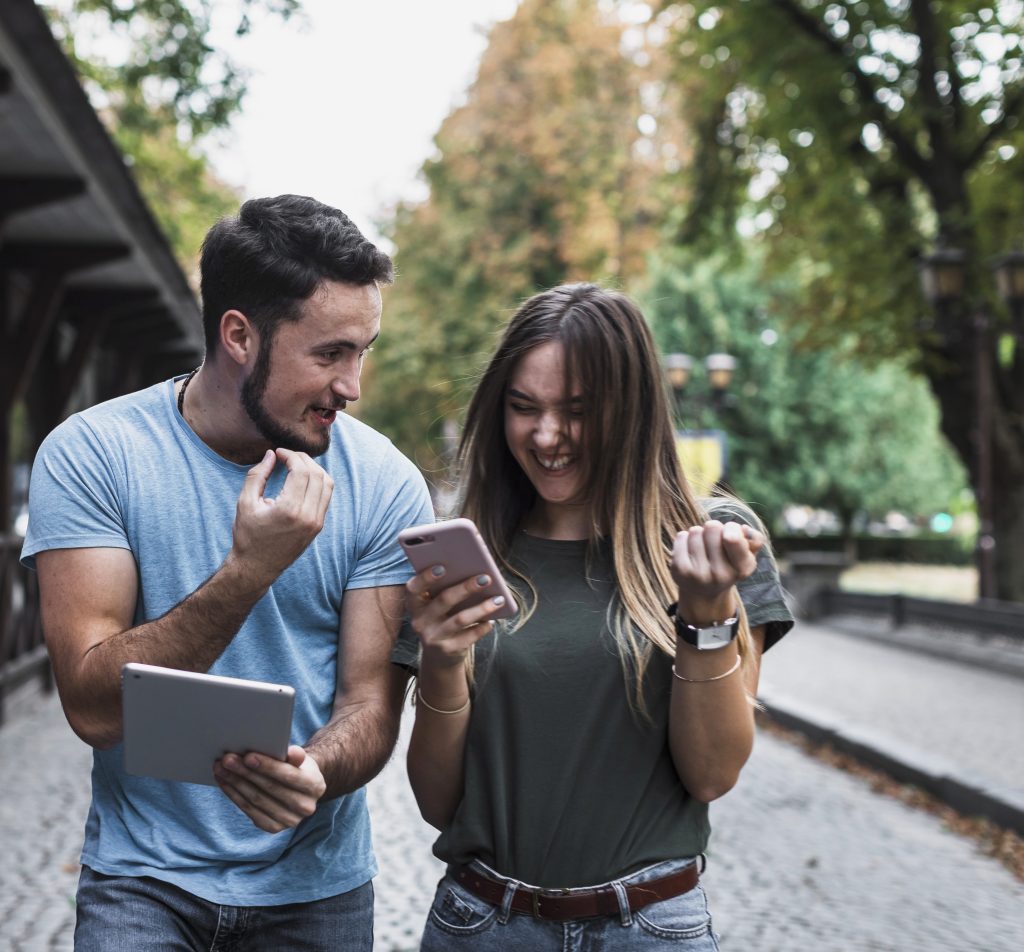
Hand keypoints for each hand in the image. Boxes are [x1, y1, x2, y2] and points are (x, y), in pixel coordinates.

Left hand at [214, 745, 326, 833]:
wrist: (298, 788)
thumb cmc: (295, 767)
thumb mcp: (299, 758)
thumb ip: (296, 755)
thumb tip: (293, 752)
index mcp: (315, 786)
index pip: (288, 775)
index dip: (267, 766)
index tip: (247, 756)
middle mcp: (305, 807)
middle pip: (268, 788)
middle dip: (245, 773)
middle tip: (226, 760)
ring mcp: (290, 820)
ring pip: (256, 800)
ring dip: (234, 783)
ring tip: (220, 769)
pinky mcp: (273, 827)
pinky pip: (249, 811)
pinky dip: (234, 795)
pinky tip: (225, 782)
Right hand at [230, 448, 333, 584]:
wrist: (257, 567)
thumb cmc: (247, 536)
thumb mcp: (245, 503)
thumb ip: (257, 475)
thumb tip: (271, 454)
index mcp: (290, 510)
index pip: (301, 471)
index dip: (291, 455)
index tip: (278, 452)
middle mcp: (308, 516)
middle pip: (317, 474)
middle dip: (303, 459)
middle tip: (287, 455)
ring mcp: (317, 522)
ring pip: (327, 484)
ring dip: (314, 468)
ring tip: (296, 464)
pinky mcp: (319, 526)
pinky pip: (326, 496)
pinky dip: (319, 482)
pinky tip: (303, 478)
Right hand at [406, 566, 505, 669]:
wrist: (440, 659)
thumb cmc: (442, 622)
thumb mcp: (437, 608)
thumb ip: (445, 591)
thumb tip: (473, 572)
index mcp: (415, 605)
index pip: (413, 588)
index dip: (426, 577)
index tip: (443, 567)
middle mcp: (420, 621)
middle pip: (444, 600)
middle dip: (466, 587)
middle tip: (485, 578)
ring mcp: (433, 637)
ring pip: (460, 619)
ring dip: (482, 608)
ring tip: (498, 599)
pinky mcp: (448, 650)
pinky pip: (470, 636)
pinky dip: (483, 626)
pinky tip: (491, 620)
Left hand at [671, 520, 763, 621]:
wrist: (704, 591)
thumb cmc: (728, 566)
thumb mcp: (747, 556)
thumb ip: (755, 540)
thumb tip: (744, 529)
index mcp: (741, 569)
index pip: (732, 538)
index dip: (731, 528)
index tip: (729, 534)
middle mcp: (719, 574)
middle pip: (713, 527)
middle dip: (714, 529)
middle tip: (714, 541)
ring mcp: (697, 574)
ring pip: (696, 531)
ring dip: (699, 534)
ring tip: (703, 547)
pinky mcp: (679, 570)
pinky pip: (681, 537)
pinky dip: (685, 538)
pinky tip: (690, 550)